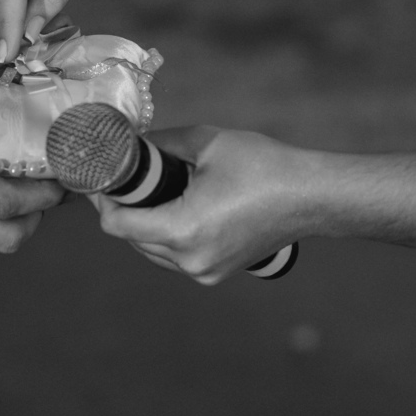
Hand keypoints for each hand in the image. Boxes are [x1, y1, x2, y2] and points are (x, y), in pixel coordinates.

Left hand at [95, 126, 314, 284]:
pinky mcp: (216, 273)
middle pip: (130, 239)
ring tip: (149, 191)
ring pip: (150, 251)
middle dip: (122, 209)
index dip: (104, 200)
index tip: (103, 178)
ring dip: (142, 224)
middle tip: (122, 178)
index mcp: (183, 229)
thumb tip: (131, 142)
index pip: (117, 225)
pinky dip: (165, 236)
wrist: (311, 196)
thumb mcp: (206, 142)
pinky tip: (174, 208)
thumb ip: (161, 143)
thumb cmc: (263, 165)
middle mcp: (190, 260)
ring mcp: (204, 272)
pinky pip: (174, 257)